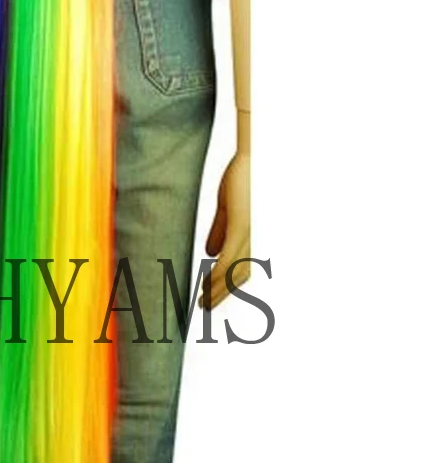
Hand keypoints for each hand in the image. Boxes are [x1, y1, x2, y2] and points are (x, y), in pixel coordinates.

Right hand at [199, 151, 250, 308]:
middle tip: (205, 306)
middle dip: (222, 294)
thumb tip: (209, 253)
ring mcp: (252, 233)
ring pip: (235, 273)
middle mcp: (259, 237)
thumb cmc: (242, 176)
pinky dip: (218, 275)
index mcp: (255, 234)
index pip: (242, 269)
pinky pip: (229, 259)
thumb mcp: (228, 207)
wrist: (251, 156)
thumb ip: (220, 230)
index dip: (227, 286)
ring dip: (218, 290)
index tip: (210, 296)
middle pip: (241, 277)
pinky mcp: (242, 226)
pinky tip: (207, 284)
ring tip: (203, 300)